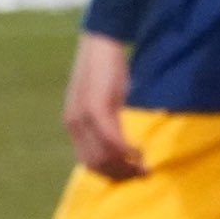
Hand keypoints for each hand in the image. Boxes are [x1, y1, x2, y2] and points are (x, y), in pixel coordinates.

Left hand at [62, 32, 144, 178]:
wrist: (99, 42)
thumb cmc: (105, 71)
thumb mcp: (103, 101)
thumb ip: (106, 122)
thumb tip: (120, 144)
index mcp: (74, 124)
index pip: (89, 163)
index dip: (112, 175)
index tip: (132, 176)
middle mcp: (75, 124)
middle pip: (97, 165)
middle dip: (122, 175)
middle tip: (144, 174)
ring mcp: (83, 117)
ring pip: (104, 156)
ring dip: (127, 167)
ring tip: (145, 166)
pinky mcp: (96, 107)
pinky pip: (111, 140)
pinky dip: (127, 151)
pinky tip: (139, 151)